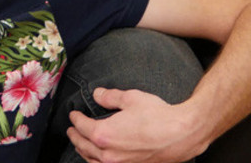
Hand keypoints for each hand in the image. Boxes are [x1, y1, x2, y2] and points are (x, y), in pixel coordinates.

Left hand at [66, 88, 207, 162]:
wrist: (180, 135)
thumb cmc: (157, 116)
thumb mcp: (131, 98)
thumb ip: (110, 97)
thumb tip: (97, 94)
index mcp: (103, 134)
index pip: (82, 126)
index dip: (76, 119)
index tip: (73, 114)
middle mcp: (108, 153)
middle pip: (83, 145)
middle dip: (75, 136)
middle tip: (71, 130)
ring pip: (92, 160)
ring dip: (83, 151)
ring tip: (80, 144)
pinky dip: (96, 162)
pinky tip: (98, 158)